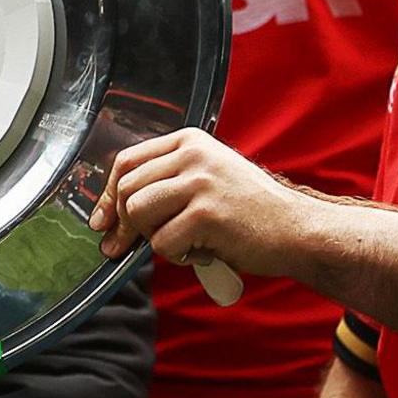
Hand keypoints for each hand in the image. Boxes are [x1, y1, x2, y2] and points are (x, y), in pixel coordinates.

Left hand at [89, 128, 314, 281]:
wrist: (296, 230)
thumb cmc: (249, 212)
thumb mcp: (208, 178)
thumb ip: (167, 182)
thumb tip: (111, 212)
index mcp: (190, 141)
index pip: (127, 161)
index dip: (106, 194)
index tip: (101, 221)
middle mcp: (193, 154)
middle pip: (127, 188)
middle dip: (121, 223)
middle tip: (124, 247)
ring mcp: (200, 182)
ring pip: (138, 212)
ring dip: (152, 238)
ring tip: (181, 242)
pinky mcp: (206, 213)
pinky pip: (162, 242)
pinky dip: (176, 256)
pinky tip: (202, 251)